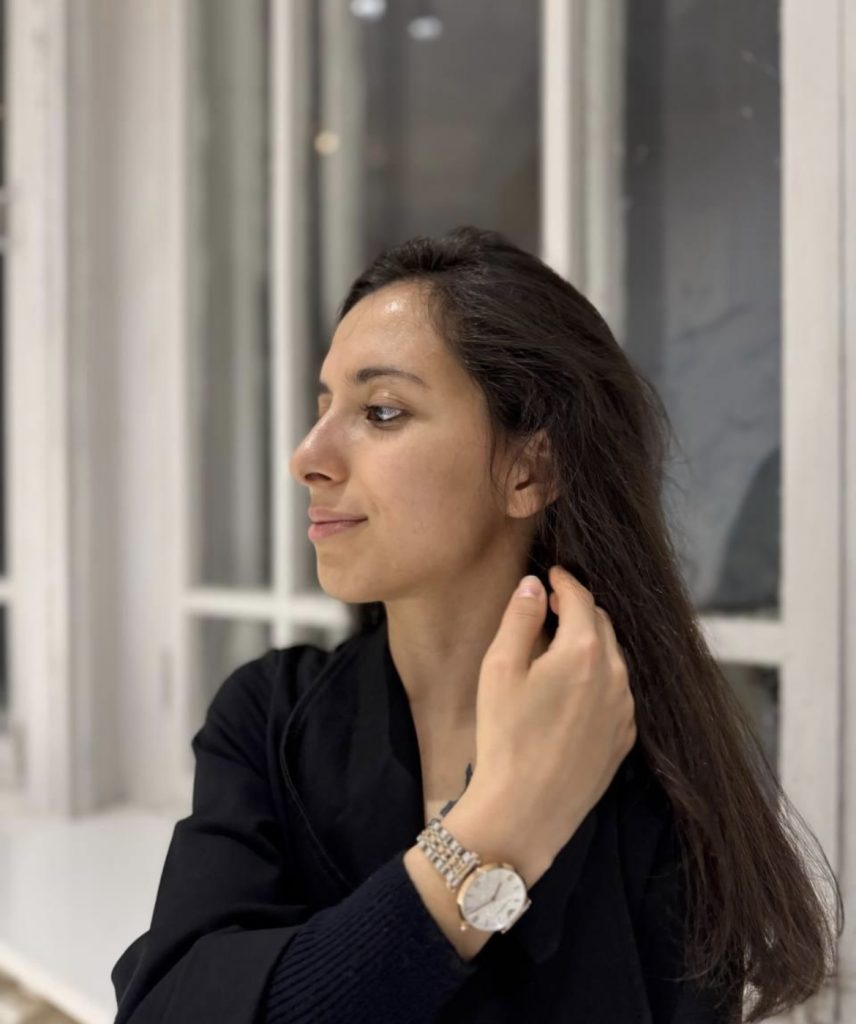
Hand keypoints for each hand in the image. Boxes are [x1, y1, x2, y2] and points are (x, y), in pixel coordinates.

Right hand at [465, 565, 636, 868]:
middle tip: (552, 604)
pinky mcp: (624, 739)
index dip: (564, 580)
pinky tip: (574, 689)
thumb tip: (534, 583)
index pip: (580, 597)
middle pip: (601, 624)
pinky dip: (599, 677)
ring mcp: (625, 710)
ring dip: (591, 643)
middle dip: (579, 608)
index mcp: (584, 651)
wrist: (524, 813)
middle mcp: (616, 676)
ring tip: (560, 645)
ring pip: (613, 658)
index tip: (551, 573)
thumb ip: (520, 618)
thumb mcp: (500, 669)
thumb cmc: (504, 738)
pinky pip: (617, 693)